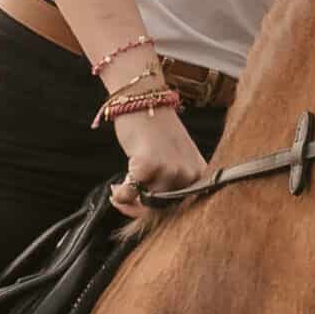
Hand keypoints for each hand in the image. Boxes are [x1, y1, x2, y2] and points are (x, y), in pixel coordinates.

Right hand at [108, 105, 208, 219]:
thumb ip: (171, 182)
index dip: (160, 214)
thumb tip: (149, 209)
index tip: (142, 208)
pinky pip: (131, 193)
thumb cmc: (157, 128)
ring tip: (120, 188)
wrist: (144, 99)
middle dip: (141, 210)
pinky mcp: (149, 165)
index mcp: (199, 172)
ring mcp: (171, 170)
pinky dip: (120, 194)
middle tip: (125, 202)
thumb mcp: (175, 156)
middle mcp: (189, 174)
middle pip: (165, 210)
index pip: (185, 208)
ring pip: (148, 203)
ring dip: (129, 201)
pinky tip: (116, 187)